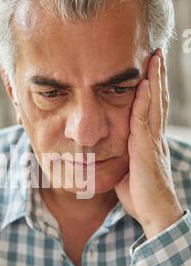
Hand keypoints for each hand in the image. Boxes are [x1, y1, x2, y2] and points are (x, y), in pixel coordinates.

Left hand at [115, 49, 183, 238]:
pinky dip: (145, 101)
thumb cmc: (140, 195)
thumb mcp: (127, 171)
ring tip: (155, 58)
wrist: (154, 212)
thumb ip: (121, 156)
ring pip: (154, 104)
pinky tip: (143, 85)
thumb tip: (108, 150)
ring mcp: (153, 142)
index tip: (151, 68)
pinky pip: (144, 120)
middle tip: (157, 53)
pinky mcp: (146, 149)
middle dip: (157, 76)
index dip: (153, 88)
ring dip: (155, 80)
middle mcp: (154, 137)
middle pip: (157, 100)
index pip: (152, 108)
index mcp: (149, 141)